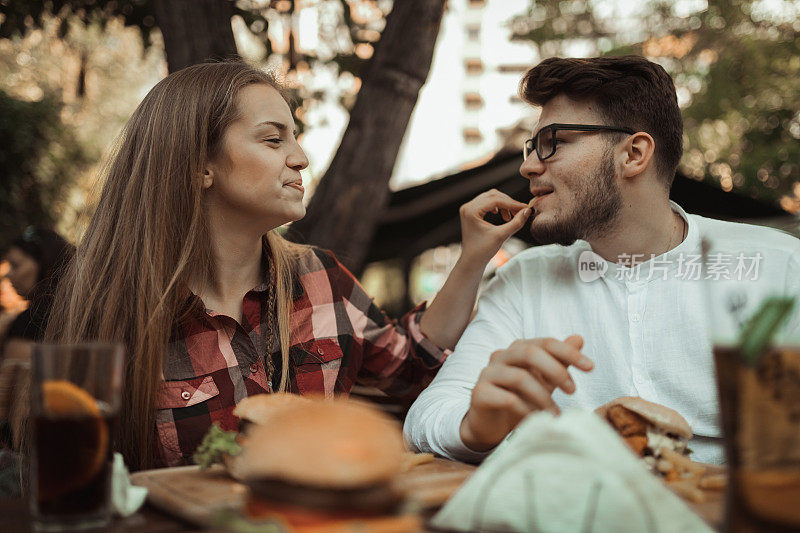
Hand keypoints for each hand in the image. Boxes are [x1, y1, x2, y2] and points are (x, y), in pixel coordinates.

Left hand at [459, 190, 529, 264]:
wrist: (472, 261)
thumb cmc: (483, 251)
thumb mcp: (502, 236)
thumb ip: (516, 223)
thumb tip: (527, 211)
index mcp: (471, 211)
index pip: (495, 200)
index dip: (512, 203)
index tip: (525, 208)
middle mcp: (468, 207)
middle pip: (493, 195)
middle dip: (508, 202)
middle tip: (520, 212)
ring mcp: (468, 209)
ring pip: (491, 197)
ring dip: (504, 204)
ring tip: (510, 217)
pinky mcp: (471, 212)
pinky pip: (487, 202)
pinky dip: (498, 206)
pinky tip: (503, 215)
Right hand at [459, 335, 592, 451]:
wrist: (490, 424)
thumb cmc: (520, 398)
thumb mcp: (544, 380)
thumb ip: (559, 360)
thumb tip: (579, 338)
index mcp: (518, 349)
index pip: (545, 342)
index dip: (569, 352)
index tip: (591, 367)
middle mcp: (501, 356)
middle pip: (530, 353)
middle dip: (556, 371)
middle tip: (572, 391)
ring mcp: (487, 374)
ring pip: (520, 377)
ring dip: (543, 398)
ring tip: (555, 414)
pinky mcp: (479, 394)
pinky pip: (507, 398)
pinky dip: (526, 410)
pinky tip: (535, 419)